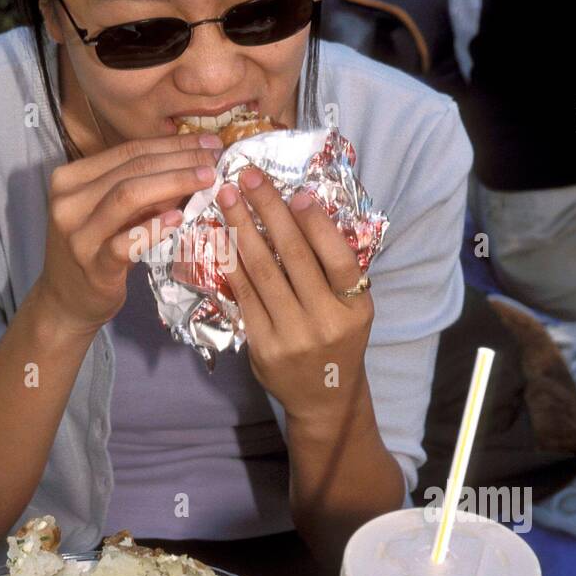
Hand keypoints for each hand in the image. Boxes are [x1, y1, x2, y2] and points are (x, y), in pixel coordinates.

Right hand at [35, 134, 221, 335]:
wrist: (66, 302)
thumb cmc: (93, 249)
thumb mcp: (108, 212)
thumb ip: (138, 187)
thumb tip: (192, 162)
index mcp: (70, 178)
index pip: (128, 151)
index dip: (172, 144)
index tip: (208, 142)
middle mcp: (68, 201)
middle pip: (131, 169)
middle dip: (180, 159)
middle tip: (216, 158)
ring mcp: (77, 235)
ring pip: (128, 196)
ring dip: (174, 183)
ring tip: (208, 180)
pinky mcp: (93, 266)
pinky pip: (127, 242)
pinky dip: (155, 228)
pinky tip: (180, 218)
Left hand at [215, 165, 374, 426]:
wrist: (324, 398)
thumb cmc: (337, 339)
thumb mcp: (352, 308)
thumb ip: (334, 270)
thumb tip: (301, 209)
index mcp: (356, 307)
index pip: (338, 259)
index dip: (318, 224)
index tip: (296, 192)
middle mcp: (326, 321)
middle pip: (295, 257)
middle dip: (269, 211)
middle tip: (248, 176)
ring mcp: (292, 336)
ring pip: (263, 273)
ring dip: (242, 229)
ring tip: (227, 198)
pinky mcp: (263, 347)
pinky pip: (244, 296)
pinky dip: (230, 263)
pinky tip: (219, 238)